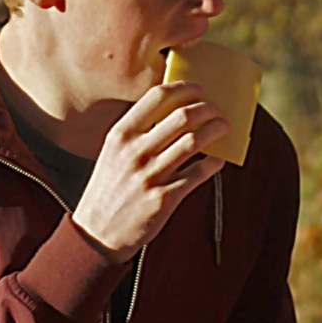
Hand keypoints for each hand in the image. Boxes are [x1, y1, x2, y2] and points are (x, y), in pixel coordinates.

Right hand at [72, 81, 226, 257]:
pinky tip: (218, 159)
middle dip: (207, 108)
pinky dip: (214, 162)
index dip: (184, 88)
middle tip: (217, 110)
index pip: (157, 97)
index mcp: (121, 135)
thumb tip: (175, 114)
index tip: (198, 89)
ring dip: (216, 130)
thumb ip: (138, 133)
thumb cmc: (109, 190)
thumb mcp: (113, 154)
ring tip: (224, 127)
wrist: (98, 233)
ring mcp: (151, 175)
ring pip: (195, 141)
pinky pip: (199, 172)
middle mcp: (136, 152)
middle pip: (183, 116)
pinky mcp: (165, 197)